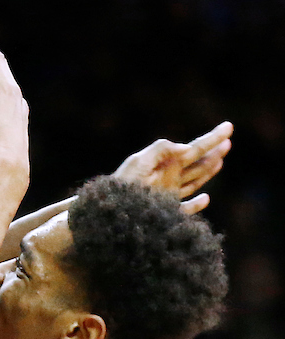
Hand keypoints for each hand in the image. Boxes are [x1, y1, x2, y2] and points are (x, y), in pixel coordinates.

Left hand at [113, 121, 232, 213]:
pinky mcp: (167, 212)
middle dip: (213, 153)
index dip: (211, 138)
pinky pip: (185, 210)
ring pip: (195, 181)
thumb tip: (187, 148)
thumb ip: (161, 150)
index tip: (228, 127)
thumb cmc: (122, 185)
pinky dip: (196, 205)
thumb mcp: (138, 162)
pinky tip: (206, 198)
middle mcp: (170, 177)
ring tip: (221, 158)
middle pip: (197, 164)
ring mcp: (169, 194)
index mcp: (166, 163)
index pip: (194, 149)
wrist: (110, 211)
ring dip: (209, 171)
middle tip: (228, 142)